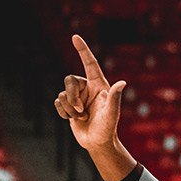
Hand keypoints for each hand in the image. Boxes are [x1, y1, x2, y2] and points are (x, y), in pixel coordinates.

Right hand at [55, 36, 137, 180]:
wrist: (98, 143)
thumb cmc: (108, 128)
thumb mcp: (112, 113)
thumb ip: (115, 98)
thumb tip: (122, 83)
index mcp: (99, 85)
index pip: (90, 63)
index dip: (83, 50)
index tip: (75, 37)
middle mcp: (87, 88)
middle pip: (69, 80)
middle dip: (71, 97)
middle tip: (80, 111)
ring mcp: (77, 97)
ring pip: (62, 94)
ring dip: (69, 108)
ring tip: (81, 117)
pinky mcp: (68, 106)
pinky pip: (57, 102)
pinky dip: (62, 112)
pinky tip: (73, 119)